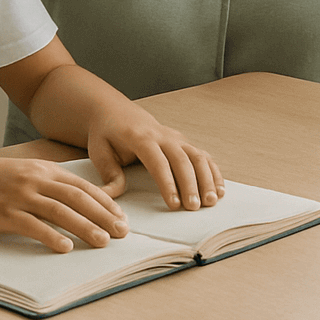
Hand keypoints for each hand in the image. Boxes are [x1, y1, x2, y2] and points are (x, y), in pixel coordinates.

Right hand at [0, 156, 128, 252]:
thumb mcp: (23, 173)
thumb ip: (47, 183)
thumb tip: (75, 201)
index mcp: (43, 170)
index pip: (82, 186)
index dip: (105, 202)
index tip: (121, 217)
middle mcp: (35, 180)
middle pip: (77, 198)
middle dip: (103, 216)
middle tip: (122, 232)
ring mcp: (20, 195)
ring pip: (60, 211)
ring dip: (84, 227)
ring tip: (102, 242)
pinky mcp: (4, 212)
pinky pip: (32, 225)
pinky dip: (51, 236)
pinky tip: (64, 248)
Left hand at [87, 102, 224, 211]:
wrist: (116, 111)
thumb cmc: (106, 133)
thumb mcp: (99, 152)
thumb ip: (109, 175)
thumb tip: (109, 197)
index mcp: (140, 137)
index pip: (157, 161)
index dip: (167, 183)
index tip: (174, 204)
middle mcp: (162, 135)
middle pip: (181, 159)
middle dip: (190, 184)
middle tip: (194, 207)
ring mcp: (176, 137)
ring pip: (197, 156)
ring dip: (206, 179)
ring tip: (210, 201)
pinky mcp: (183, 142)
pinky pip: (203, 156)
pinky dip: (213, 172)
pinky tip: (219, 189)